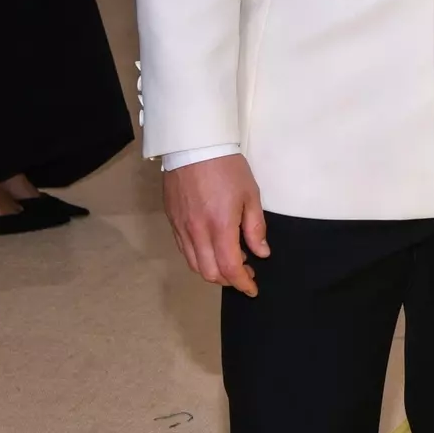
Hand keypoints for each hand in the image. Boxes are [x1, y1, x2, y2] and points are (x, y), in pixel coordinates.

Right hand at [163, 155, 268, 296]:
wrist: (193, 144)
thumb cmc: (225, 166)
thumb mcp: (250, 195)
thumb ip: (255, 228)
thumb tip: (261, 252)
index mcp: (219, 226)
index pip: (230, 268)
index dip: (242, 283)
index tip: (252, 288)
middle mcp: (197, 232)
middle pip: (210, 273)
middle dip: (229, 280)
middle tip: (245, 273)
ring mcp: (181, 227)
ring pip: (194, 264)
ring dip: (213, 270)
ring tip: (231, 259)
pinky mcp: (172, 220)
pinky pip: (184, 249)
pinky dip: (199, 257)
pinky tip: (212, 247)